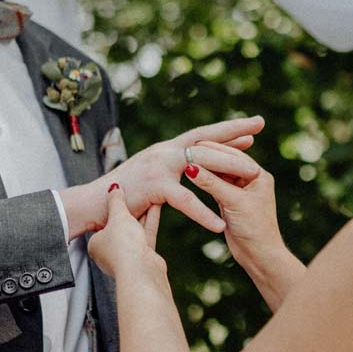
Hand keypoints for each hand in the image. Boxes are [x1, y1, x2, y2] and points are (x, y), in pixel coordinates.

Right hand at [62, 115, 264, 237]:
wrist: (93, 203)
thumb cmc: (124, 193)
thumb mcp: (152, 176)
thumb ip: (172, 171)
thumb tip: (190, 168)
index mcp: (166, 150)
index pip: (201, 135)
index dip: (227, 130)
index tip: (252, 127)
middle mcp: (164, 152)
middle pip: (205, 139)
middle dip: (234, 132)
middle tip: (259, 126)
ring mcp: (159, 166)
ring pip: (202, 164)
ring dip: (229, 169)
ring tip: (255, 175)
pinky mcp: (154, 186)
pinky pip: (185, 200)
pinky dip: (203, 213)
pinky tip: (220, 225)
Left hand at [87, 186, 162, 280]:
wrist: (140, 270)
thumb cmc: (123, 247)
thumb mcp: (117, 216)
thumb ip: (116, 201)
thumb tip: (114, 188)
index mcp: (95, 244)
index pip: (103, 221)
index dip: (113, 207)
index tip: (122, 194)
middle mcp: (110, 252)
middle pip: (120, 226)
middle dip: (130, 210)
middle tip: (137, 193)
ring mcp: (127, 256)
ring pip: (135, 230)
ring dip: (142, 214)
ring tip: (150, 196)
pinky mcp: (143, 257)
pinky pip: (146, 234)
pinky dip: (150, 221)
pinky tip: (156, 207)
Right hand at [183, 141, 284, 269]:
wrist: (259, 255)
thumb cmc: (253, 229)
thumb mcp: (233, 203)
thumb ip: (213, 184)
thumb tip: (190, 167)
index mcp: (258, 175)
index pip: (233, 156)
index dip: (213, 149)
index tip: (193, 144)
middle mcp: (250, 179)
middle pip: (225, 162)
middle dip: (207, 156)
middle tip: (185, 149)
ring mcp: (240, 190)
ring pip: (219, 174)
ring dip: (204, 168)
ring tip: (183, 161)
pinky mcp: (230, 201)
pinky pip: (215, 185)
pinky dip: (203, 181)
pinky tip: (188, 176)